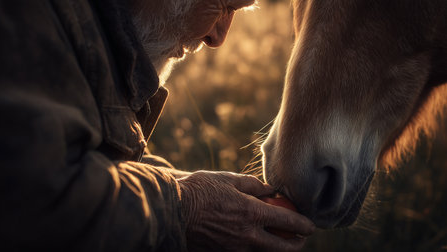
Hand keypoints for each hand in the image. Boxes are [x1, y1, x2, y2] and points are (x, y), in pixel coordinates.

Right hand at [177, 171, 314, 250]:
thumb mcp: (227, 179)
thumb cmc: (199, 190)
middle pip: (282, 246)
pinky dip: (256, 250)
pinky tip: (256, 243)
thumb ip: (253, 185)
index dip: (303, 224)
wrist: (172, 211)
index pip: (287, 221)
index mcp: (251, 213)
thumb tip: (270, 189)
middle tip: (300, 238)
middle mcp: (247, 235)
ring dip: (278, 249)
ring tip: (281, 242)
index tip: (310, 225)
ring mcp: (235, 249)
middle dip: (296, 243)